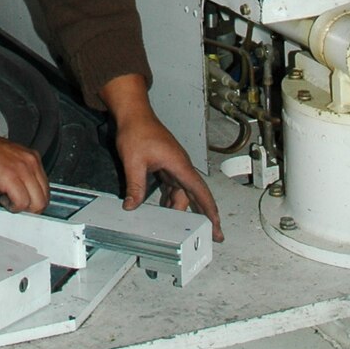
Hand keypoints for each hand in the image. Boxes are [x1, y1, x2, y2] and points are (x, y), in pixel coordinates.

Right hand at [0, 111, 49, 211]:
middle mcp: (31, 162)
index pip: (45, 188)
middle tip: (16, 206)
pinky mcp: (11, 178)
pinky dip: (13, 207)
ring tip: (8, 202)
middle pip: (45, 197)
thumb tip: (21, 191)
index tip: (24, 203)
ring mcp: (22, 170)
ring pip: (37, 203)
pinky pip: (22, 203)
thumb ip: (19, 173)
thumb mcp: (8, 159)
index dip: (34, 199)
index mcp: (31, 158)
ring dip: (22, 209)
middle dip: (31, 208)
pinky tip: (2, 199)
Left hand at [100, 74, 223, 241]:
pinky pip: (174, 185)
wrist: (133, 114)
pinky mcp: (166, 164)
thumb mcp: (134, 162)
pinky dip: (172, 198)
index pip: (200, 192)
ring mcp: (174, 165)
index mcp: (179, 165)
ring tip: (180, 227)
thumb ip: (135, 186)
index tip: (218, 227)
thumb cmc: (137, 131)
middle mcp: (181, 166)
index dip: (210, 211)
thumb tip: (132, 206)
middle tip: (209, 234)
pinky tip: (166, 208)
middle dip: (203, 214)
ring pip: (183, 191)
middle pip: (194, 194)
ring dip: (181, 207)